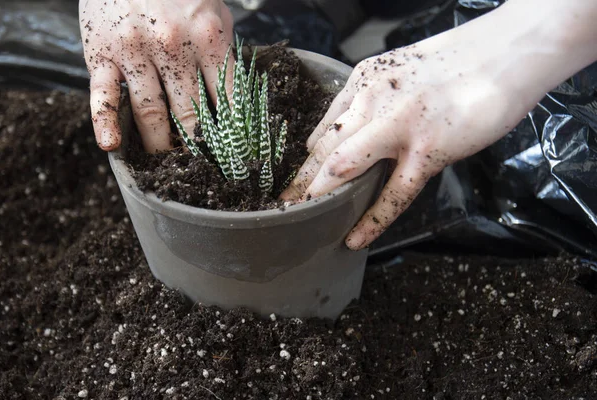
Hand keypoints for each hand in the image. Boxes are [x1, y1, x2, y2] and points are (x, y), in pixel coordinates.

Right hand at [80, 0, 234, 152]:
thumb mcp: (213, 13)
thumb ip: (223, 53)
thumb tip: (238, 97)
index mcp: (208, 38)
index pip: (227, 100)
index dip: (234, 134)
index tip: (237, 157)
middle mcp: (173, 47)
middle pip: (191, 114)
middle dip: (199, 148)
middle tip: (204, 170)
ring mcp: (135, 51)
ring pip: (152, 113)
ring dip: (162, 146)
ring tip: (169, 167)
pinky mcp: (102, 53)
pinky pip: (103, 93)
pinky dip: (105, 122)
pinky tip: (111, 145)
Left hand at [280, 0, 596, 249]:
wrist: (506, 53)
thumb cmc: (458, 65)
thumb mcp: (401, 75)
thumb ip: (375, 103)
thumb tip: (357, 133)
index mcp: (363, 82)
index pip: (323, 129)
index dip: (306, 161)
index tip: (295, 182)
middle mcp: (371, 100)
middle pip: (322, 150)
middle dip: (298, 183)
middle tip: (279, 208)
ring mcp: (397, 125)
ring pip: (343, 168)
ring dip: (318, 198)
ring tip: (300, 223)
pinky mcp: (427, 148)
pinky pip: (392, 192)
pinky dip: (370, 219)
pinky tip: (355, 238)